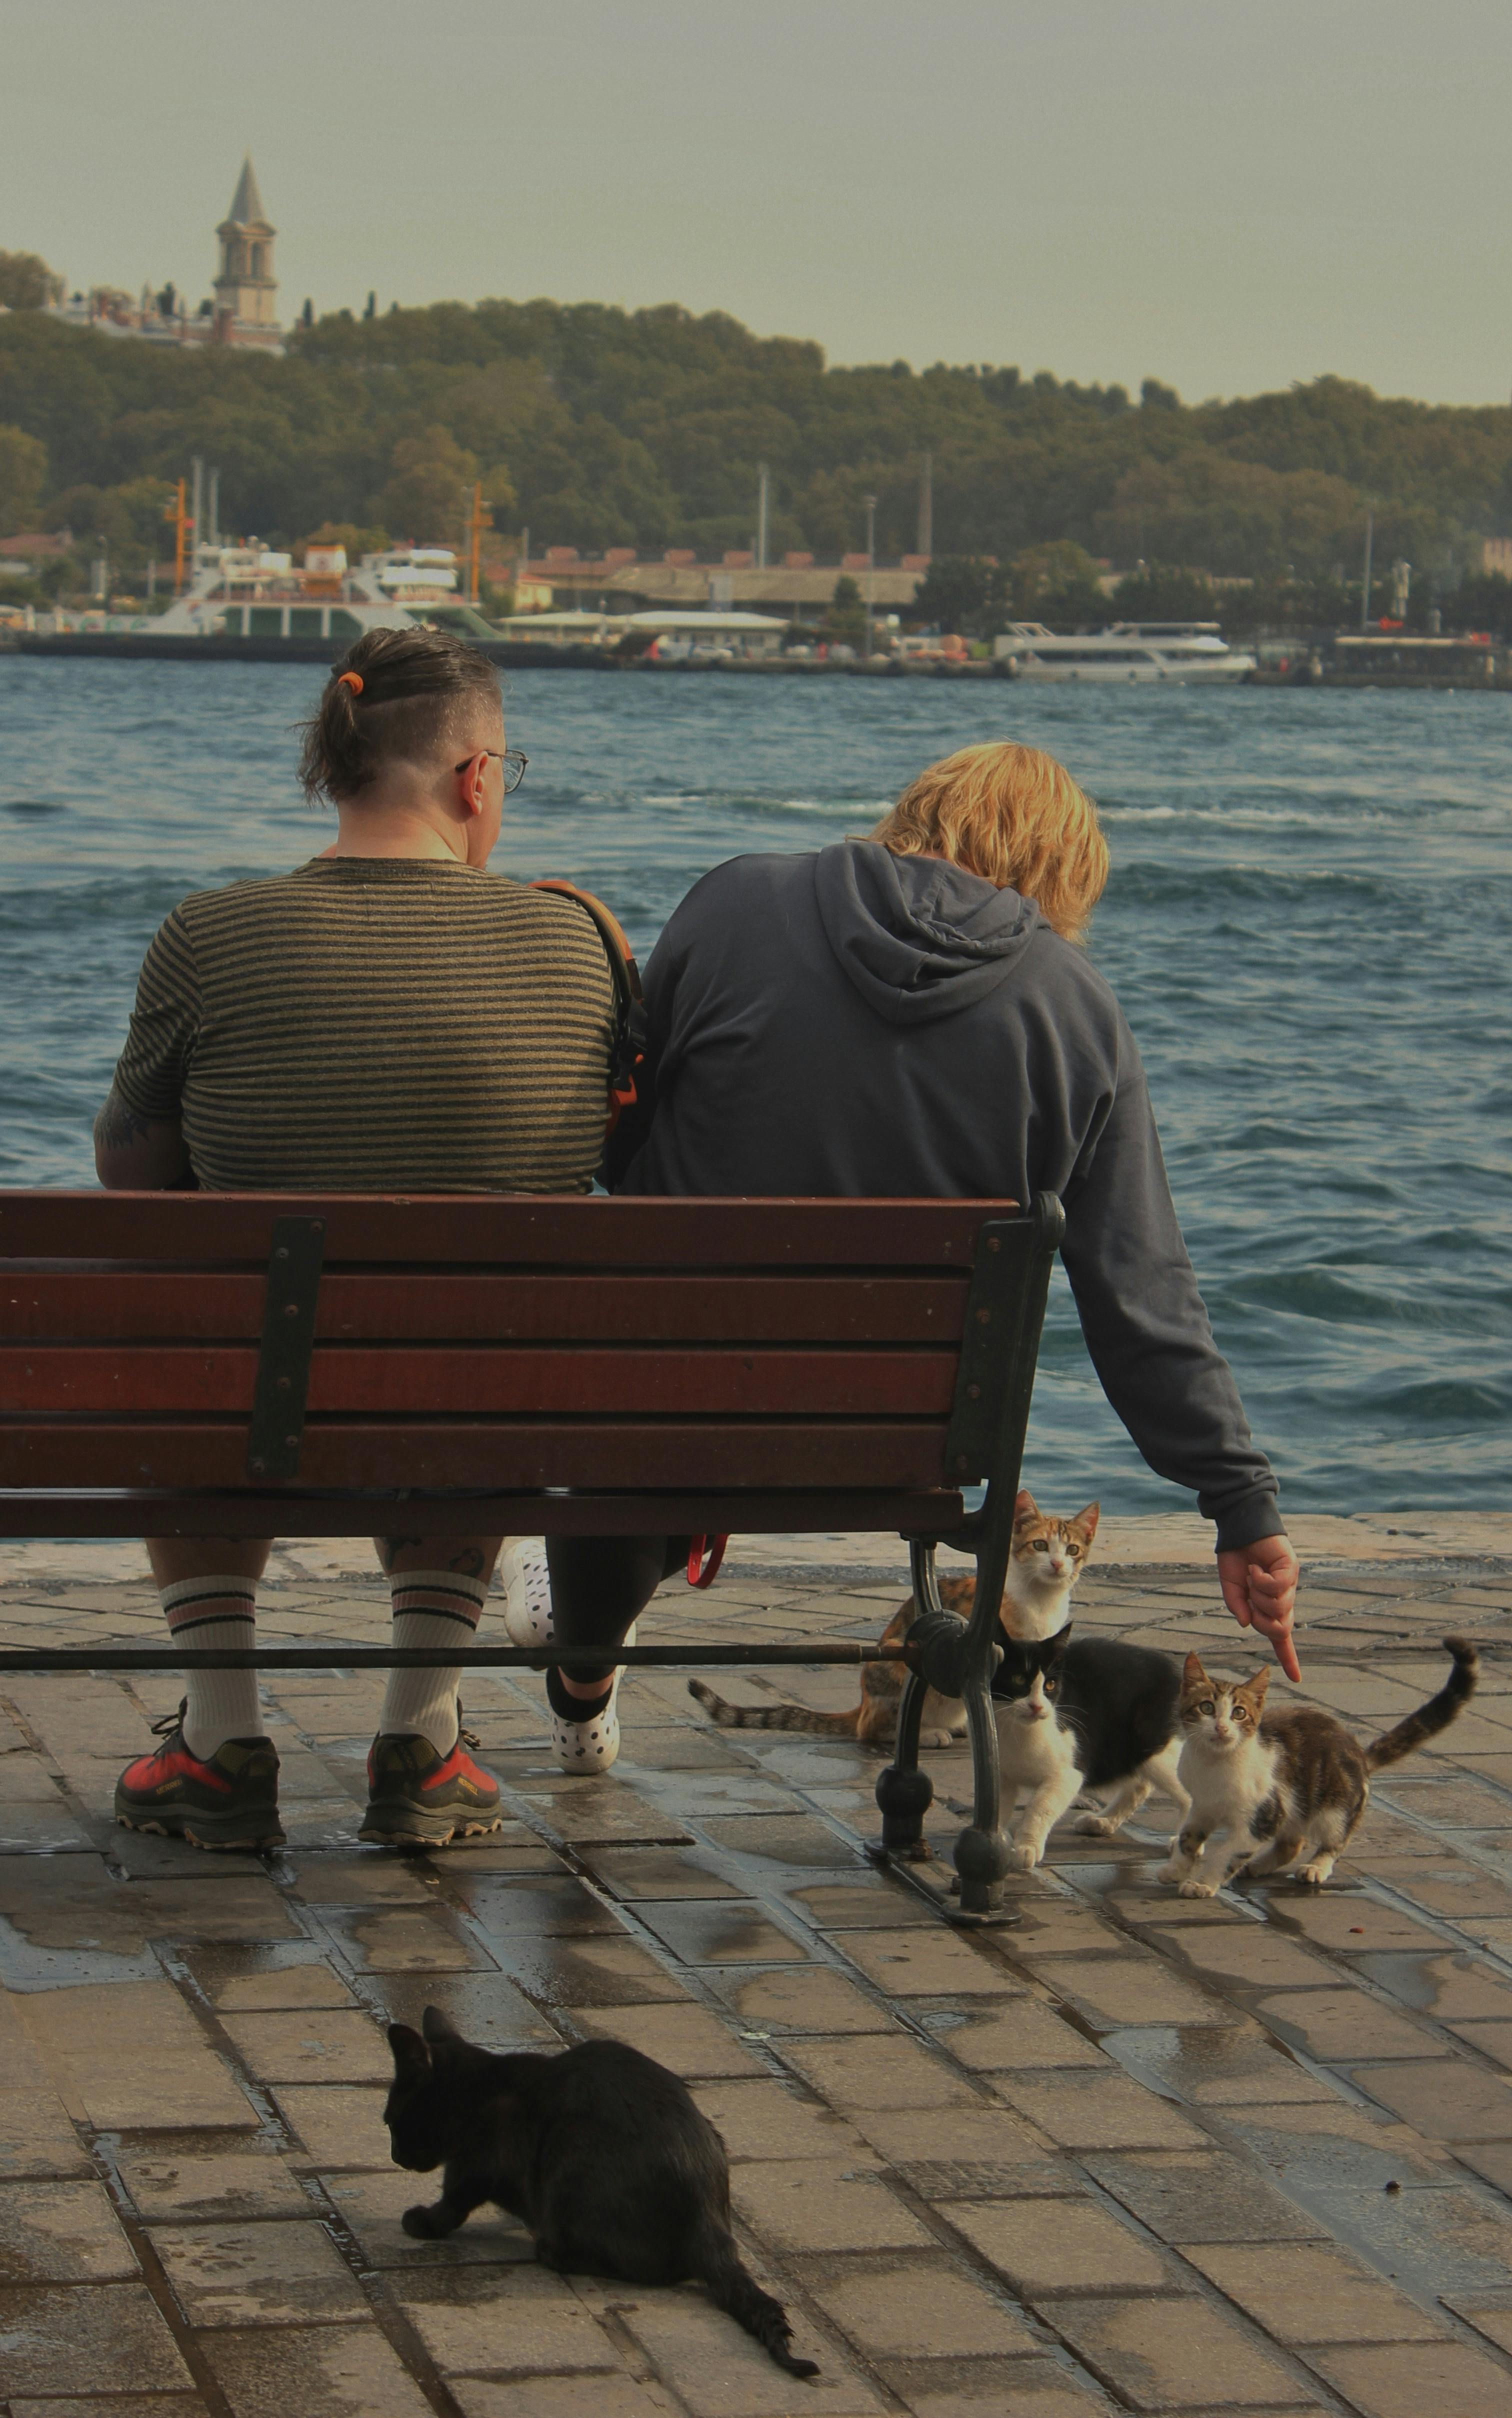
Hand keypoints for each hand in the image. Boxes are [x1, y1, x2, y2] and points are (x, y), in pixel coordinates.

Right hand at [1217, 1535, 1300, 1682]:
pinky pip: (1278, 1587)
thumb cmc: (1236, 1556)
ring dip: (1259, 1596)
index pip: (1281, 1637)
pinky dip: (1262, 1580)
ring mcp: (1290, 1584)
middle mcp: (1283, 1598)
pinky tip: (1257, 1567)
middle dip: (1262, 1619)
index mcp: (1269, 1605)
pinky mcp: (1291, 1568)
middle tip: (1250, 1599)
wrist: (1239, 1527)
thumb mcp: (1231, 1588)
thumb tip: (1247, 1624)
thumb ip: (1238, 1607)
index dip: (1288, 1658)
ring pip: (1280, 1608)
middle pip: (1281, 1627)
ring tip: (1253, 1576)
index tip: (1297, 1678)